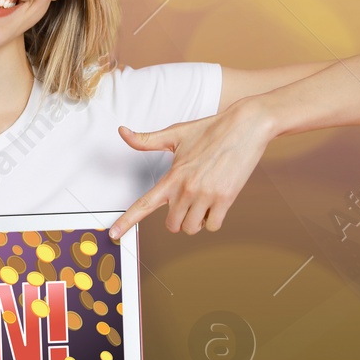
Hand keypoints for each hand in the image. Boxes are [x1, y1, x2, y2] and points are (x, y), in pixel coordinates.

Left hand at [109, 99, 273, 238]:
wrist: (246, 126)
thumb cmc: (211, 129)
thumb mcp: (176, 134)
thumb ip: (147, 140)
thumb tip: (122, 132)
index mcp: (172, 176)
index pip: (144, 203)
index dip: (127, 220)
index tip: (113, 233)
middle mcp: (187, 189)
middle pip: (172, 225)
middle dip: (178, 218)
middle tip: (187, 202)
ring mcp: (207, 196)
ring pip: (191, 228)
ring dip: (195, 221)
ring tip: (203, 201)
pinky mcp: (226, 199)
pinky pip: (212, 225)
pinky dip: (213, 220)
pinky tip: (216, 203)